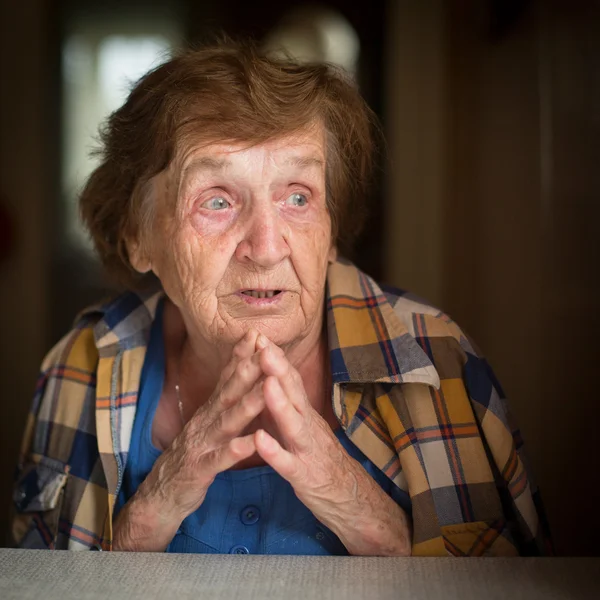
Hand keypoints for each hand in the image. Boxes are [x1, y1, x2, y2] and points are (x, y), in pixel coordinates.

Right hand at [113, 329, 266, 550]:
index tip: (257, 334)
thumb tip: (239, 375)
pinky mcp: (199, 470)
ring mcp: (201, 445)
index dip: (241, 356)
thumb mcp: (207, 425)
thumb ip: (223, 402)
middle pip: (228, 392)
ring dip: (247, 405)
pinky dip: (235, 450)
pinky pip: (219, 460)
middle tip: (265, 350)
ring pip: (226, 422)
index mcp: (210, 411)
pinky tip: (251, 443)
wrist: (161, 495)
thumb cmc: (193, 456)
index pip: (226, 378)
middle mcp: (204, 422)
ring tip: (265, 389)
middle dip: (248, 370)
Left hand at [253, 337, 411, 555]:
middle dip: (277, 369)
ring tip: (266, 383)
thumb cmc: (320, 460)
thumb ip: (287, 407)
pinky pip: (288, 464)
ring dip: (279, 403)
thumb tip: (268, 379)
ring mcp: (308, 450)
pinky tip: (259, 440)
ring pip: (293, 424)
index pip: (291, 381)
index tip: (259, 336)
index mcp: (305, 414)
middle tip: (263, 345)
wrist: (351, 499)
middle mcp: (309, 426)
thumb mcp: (303, 429)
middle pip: (294, 394)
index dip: (276, 359)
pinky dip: (274, 451)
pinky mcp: (305, 477)